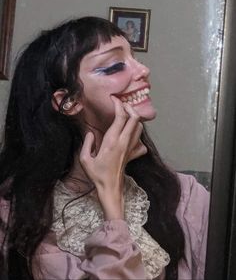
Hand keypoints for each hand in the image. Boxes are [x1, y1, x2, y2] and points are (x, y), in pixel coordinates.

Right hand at [79, 96, 146, 219]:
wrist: (111, 188)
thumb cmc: (97, 175)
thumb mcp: (84, 159)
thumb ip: (86, 143)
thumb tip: (90, 133)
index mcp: (112, 141)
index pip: (120, 116)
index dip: (118, 104)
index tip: (113, 99)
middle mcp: (124, 142)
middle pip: (135, 118)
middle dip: (129, 107)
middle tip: (121, 104)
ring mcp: (131, 148)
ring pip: (140, 127)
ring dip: (134, 119)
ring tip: (126, 115)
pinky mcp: (134, 154)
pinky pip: (141, 141)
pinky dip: (138, 135)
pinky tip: (130, 135)